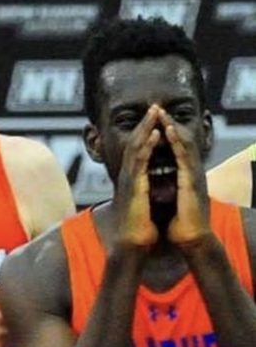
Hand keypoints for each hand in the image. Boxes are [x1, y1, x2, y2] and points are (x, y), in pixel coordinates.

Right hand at [115, 104, 160, 248]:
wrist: (132, 244)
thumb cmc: (139, 229)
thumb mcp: (144, 205)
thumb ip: (146, 193)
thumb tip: (152, 187)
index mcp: (132, 180)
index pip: (137, 151)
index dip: (145, 133)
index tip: (154, 119)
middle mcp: (128, 177)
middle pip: (135, 143)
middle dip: (144, 124)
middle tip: (153, 106)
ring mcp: (130, 181)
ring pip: (136, 148)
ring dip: (146, 128)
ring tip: (154, 112)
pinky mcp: (135, 187)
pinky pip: (141, 161)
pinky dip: (148, 146)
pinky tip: (155, 134)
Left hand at [162, 112, 209, 245]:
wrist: (190, 239)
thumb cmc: (180, 222)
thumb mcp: (171, 200)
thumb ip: (166, 187)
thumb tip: (156, 181)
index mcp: (185, 175)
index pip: (176, 147)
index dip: (166, 133)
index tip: (154, 120)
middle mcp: (191, 171)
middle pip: (181, 139)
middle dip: (168, 122)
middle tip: (156, 107)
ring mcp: (193, 174)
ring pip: (183, 143)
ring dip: (171, 125)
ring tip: (160, 112)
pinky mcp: (191, 180)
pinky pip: (183, 156)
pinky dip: (176, 141)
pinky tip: (168, 130)